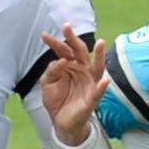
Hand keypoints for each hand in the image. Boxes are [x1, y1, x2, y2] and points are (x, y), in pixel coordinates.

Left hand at [40, 23, 109, 145]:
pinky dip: (102, 86)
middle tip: (66, 27)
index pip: (64, 50)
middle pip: (80, 52)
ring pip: (96, 67)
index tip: (44, 35)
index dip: (54, 42)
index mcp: (70, 65)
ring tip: (100, 43)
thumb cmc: (57, 100)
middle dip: (73, 39)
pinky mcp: (92, 98)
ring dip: (99, 55)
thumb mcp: (48, 83)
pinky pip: (98, 92)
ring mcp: (89, 83)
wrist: (60, 122)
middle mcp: (82, 70)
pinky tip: (105, 80)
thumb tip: (61, 61)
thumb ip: (52, 71)